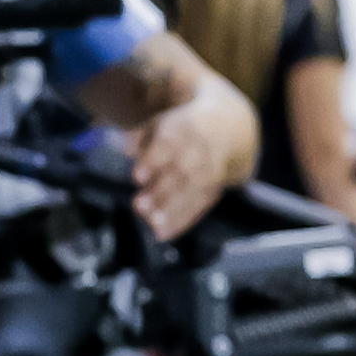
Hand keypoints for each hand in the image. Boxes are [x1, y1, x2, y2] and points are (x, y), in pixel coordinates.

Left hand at [124, 87, 253, 238]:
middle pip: (181, 172)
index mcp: (183, 129)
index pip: (168, 145)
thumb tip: (127, 150)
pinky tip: (163, 234)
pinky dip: (181, 222)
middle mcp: (199, 151)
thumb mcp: (161, 122)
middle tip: (138, 206)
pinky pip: (199, 208)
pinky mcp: (213, 190)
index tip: (137, 177)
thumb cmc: (181, 128)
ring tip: (152, 224)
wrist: (227, 130)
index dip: (153, 161)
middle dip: (161, 191)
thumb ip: (140, 135)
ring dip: (172, 211)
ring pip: (191, 193)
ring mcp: (209, 172)